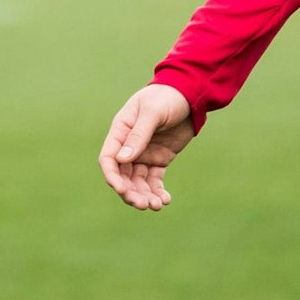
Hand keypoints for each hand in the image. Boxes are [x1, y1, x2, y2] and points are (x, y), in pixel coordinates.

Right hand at [99, 84, 196, 210]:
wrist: (190, 94)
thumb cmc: (167, 96)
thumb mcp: (153, 113)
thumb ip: (138, 135)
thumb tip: (122, 159)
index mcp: (121, 131)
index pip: (109, 158)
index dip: (112, 176)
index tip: (122, 190)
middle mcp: (129, 145)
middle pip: (123, 175)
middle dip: (130, 192)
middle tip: (143, 204)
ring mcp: (144, 154)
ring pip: (138, 182)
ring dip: (144, 195)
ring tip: (157, 205)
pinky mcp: (159, 160)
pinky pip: (154, 181)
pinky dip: (157, 192)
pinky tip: (165, 200)